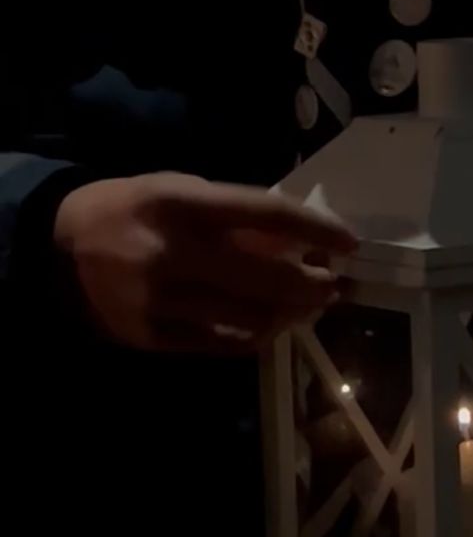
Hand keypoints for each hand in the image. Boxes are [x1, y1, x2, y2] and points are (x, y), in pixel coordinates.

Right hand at [53, 171, 357, 354]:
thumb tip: (301, 239)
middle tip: (336, 287)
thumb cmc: (134, 210)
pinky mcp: (152, 336)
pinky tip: (267, 327)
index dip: (316, 230)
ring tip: (306, 308)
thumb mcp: (181, 191)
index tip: (349, 243)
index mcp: (181, 204)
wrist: (59, 250)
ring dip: (288, 316)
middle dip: (312, 285)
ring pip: (248, 320)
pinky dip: (252, 337)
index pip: (267, 215)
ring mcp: (161, 301)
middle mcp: (172, 253)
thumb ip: (236, 214)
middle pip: (266, 278)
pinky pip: (219, 345)